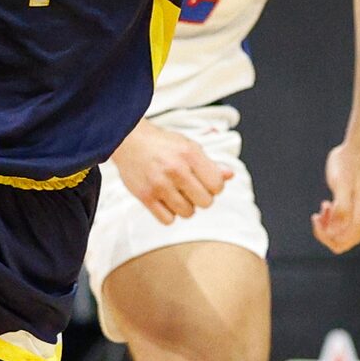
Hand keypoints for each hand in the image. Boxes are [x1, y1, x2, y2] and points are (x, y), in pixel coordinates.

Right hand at [112, 124, 227, 225]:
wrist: (129, 140)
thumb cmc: (163, 144)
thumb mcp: (190, 147)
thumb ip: (210, 163)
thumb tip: (230, 176)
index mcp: (190, 154)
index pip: (217, 186)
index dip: (214, 187)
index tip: (205, 182)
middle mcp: (175, 169)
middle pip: (205, 202)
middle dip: (201, 198)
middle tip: (191, 188)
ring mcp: (159, 184)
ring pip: (187, 213)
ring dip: (185, 206)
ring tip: (177, 193)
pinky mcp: (144, 196)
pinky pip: (168, 220)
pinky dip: (169, 214)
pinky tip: (165, 200)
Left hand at [312, 143, 359, 253]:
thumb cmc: (348, 164)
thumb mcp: (340, 184)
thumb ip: (341, 209)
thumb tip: (335, 230)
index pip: (341, 242)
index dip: (324, 235)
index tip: (316, 216)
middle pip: (344, 242)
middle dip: (327, 231)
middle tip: (318, 213)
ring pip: (345, 235)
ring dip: (331, 225)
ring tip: (324, 206)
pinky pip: (349, 226)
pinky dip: (336, 219)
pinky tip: (329, 204)